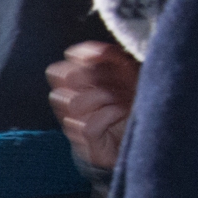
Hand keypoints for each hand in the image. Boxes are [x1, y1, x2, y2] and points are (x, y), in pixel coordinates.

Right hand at [46, 41, 139, 169]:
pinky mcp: (88, 146)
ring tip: (123, 98)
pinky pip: (88, 126)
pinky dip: (109, 115)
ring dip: (104, 95)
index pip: (56, 71)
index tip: (103, 60)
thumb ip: (111, 56)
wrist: (140, 141)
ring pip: (74, 104)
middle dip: (95, 75)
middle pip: (66, 81)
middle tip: (118, 81)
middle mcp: (68, 109)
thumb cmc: (130, 104)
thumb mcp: (125, 74)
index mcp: (71, 92)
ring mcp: (75, 128)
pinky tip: (122, 112)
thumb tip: (98, 50)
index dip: (79, 60)